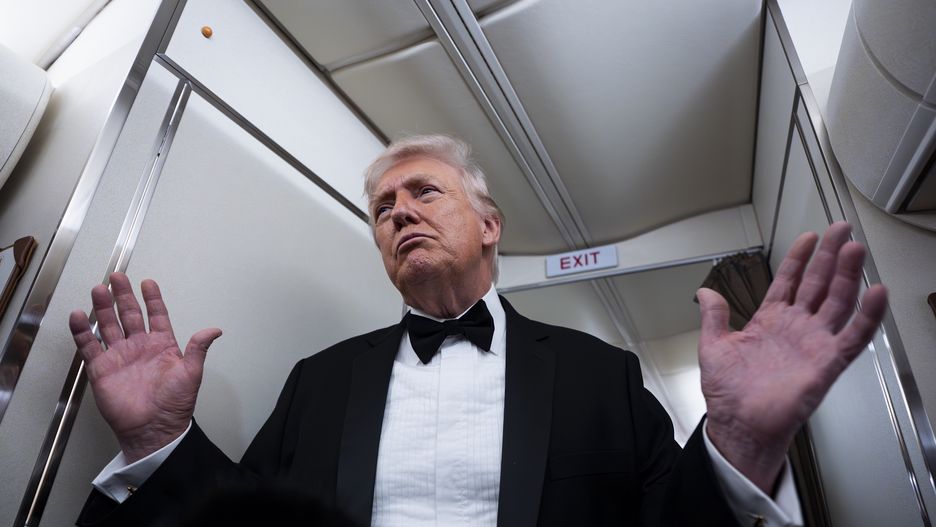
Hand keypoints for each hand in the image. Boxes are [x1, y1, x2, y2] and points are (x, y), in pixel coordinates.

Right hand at [69, 272, 221, 462]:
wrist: (154, 428)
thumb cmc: (175, 404)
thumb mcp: (191, 373)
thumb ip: (198, 349)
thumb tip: (214, 330)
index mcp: (162, 345)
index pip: (156, 315)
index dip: (152, 299)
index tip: (148, 283)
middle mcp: (140, 347)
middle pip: (128, 314)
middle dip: (122, 296)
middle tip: (117, 277)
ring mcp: (120, 356)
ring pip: (108, 325)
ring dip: (103, 308)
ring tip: (98, 290)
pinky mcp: (102, 369)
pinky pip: (89, 346)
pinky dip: (82, 331)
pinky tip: (78, 316)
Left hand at [697, 222, 886, 492]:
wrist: (738, 424)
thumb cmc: (728, 392)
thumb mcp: (713, 346)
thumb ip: (713, 317)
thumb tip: (705, 293)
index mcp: (769, 322)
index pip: (789, 281)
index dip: (799, 258)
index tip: (809, 237)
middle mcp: (795, 329)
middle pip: (818, 284)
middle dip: (830, 256)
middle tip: (842, 230)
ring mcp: (812, 343)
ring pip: (837, 302)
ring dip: (848, 276)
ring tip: (855, 250)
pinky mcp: (826, 363)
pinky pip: (852, 337)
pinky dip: (866, 316)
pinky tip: (875, 293)